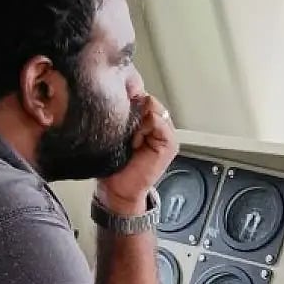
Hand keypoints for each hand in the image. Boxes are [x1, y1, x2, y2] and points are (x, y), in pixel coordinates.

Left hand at [97, 95, 177, 214]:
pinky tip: (136, 143)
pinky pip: (157, 121)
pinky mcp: (169, 142)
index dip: (126, 98)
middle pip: (145, 98)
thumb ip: (120, 115)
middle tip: (123, 130)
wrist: (120, 190)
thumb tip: (115, 94)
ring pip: (151, 106)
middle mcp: (157, 122)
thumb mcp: (114, 134)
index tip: (115, 111)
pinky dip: (144, 128)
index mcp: (144, 117)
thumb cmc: (114, 165)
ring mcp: (165, 131)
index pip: (138, 94)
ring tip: (130, 139)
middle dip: (131, 108)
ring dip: (137, 120)